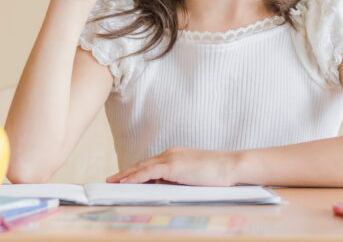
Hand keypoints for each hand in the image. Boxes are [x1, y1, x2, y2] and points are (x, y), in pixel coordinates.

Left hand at [106, 147, 240, 185]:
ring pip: (142, 167)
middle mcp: (170, 153)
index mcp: (175, 155)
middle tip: (111, 179)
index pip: (150, 164)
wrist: (231, 167)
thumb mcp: (193, 177)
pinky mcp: (173, 166)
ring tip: (112, 182)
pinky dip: (135, 177)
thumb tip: (163, 189)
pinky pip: (148, 172)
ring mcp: (171, 158)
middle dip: (126, 172)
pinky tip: (125, 183)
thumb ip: (178, 180)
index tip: (124, 177)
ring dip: (125, 175)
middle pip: (142, 164)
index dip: (135, 171)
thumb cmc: (217, 175)